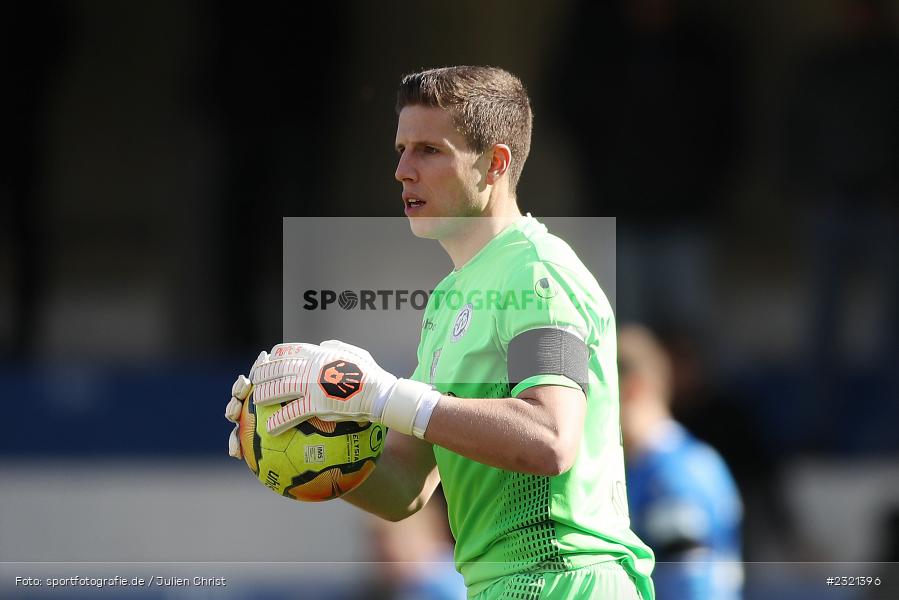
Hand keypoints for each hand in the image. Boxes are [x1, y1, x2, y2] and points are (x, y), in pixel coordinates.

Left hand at [225, 341, 439, 457]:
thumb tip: (323, 344)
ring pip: (278, 388)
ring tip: (256, 402)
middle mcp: (311, 366)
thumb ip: (335, 346)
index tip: (267, 361)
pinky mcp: (316, 404)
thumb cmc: (371, 374)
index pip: (289, 350)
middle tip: (253, 382)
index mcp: (319, 352)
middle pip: (277, 368)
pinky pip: (291, 413)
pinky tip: (270, 428)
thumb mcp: (354, 352)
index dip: (274, 356)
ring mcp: (312, 384)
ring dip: (263, 395)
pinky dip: (278, 421)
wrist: (380, 393)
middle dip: (262, 374)